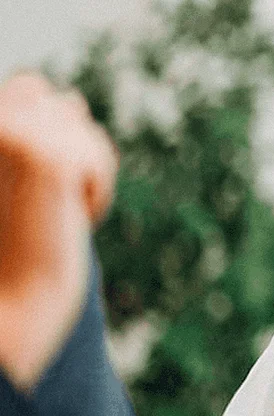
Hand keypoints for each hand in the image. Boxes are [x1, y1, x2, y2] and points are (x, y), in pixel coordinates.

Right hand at [0, 72, 117, 389]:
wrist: (13, 303)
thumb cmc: (13, 245)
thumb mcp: (21, 175)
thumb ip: (32, 132)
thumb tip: (71, 99)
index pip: (27, 88)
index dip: (43, 134)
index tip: (37, 186)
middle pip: (52, 96)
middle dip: (66, 141)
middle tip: (49, 196)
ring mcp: (5, 132)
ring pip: (76, 117)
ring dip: (83, 163)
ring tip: (56, 206)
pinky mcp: (43, 156)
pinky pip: (96, 152)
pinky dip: (97, 186)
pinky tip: (74, 216)